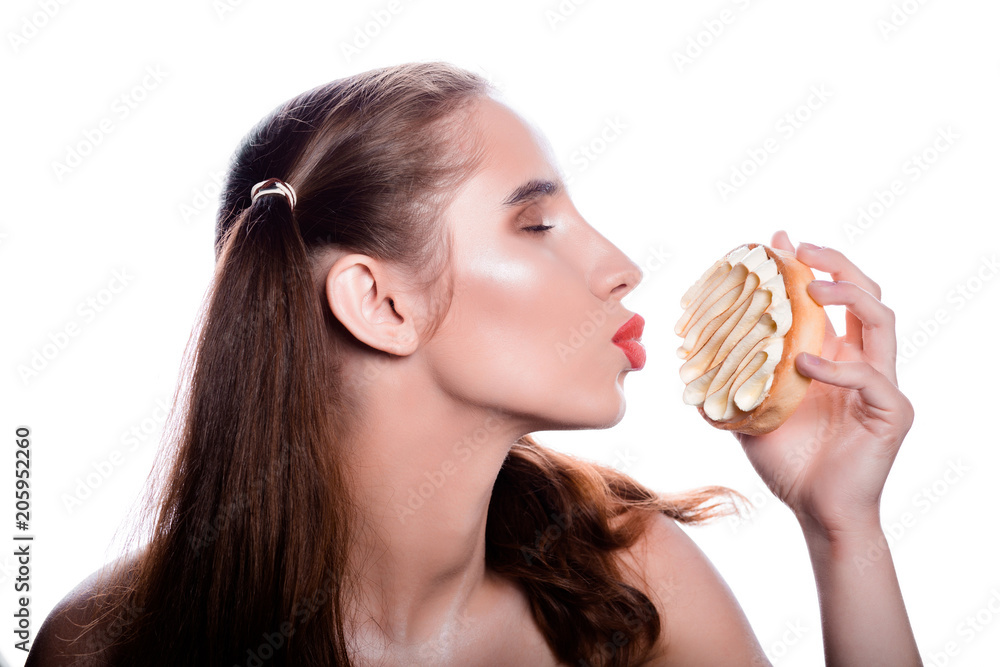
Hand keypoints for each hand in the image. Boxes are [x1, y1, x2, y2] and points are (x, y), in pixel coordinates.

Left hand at [735, 230, 914, 538]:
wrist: (813, 512)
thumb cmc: (787, 463)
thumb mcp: (749, 415)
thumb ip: (731, 387)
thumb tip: (689, 370)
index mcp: (833, 357)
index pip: (830, 299)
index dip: (810, 265)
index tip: (778, 241)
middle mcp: (862, 363)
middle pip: (867, 294)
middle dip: (837, 264)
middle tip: (802, 249)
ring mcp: (881, 385)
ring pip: (882, 320)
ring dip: (848, 295)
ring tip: (810, 287)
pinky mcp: (892, 411)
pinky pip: (869, 377)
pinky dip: (835, 367)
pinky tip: (802, 363)